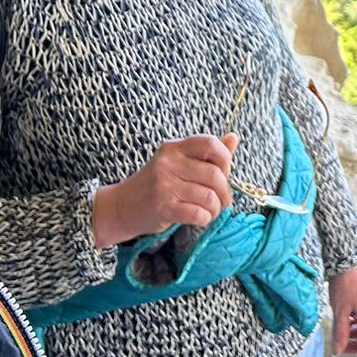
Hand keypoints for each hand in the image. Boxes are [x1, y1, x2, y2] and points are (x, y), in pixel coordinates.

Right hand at [92, 132, 236, 247]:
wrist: (122, 206)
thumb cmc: (156, 184)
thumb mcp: (178, 163)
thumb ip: (207, 154)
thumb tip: (234, 138)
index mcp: (175, 148)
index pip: (210, 143)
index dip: (225, 159)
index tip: (224, 173)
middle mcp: (169, 163)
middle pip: (214, 174)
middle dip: (225, 191)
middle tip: (223, 200)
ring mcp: (165, 185)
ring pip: (209, 196)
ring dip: (216, 208)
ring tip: (211, 210)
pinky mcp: (164, 207)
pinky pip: (198, 213)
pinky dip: (205, 218)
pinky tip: (200, 218)